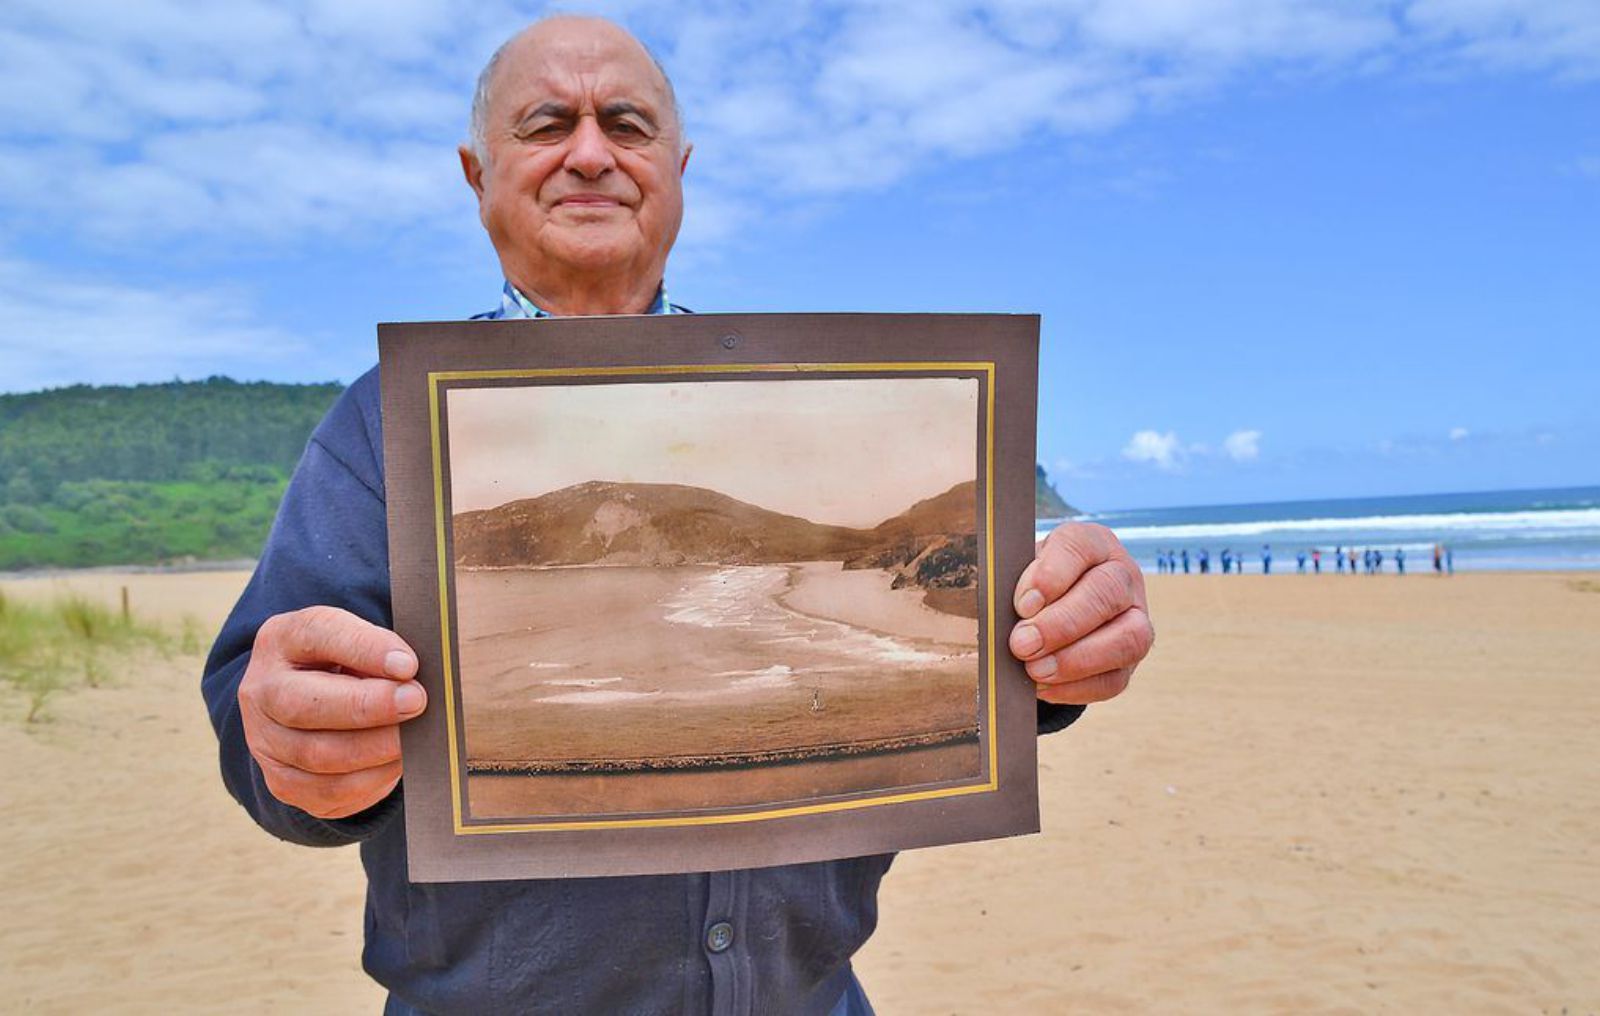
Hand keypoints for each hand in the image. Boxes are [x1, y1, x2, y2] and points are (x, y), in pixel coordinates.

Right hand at [237, 606, 426, 818]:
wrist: (314, 699)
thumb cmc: (346, 662)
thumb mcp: (358, 638)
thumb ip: (379, 647)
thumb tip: (408, 674)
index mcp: (281, 639)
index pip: (318, 636)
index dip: (365, 650)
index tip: (408, 664)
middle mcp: (261, 691)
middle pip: (303, 705)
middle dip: (368, 707)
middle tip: (416, 702)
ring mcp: (265, 742)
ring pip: (318, 756)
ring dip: (375, 748)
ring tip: (413, 737)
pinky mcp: (283, 783)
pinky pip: (329, 792)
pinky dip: (371, 780)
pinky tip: (397, 763)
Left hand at [1008, 523, 1152, 704]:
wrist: (1051, 611)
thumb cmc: (1032, 587)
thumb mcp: (1020, 572)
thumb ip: (1015, 585)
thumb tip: (1016, 614)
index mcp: (1093, 544)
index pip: (1080, 547)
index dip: (1051, 576)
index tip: (1023, 604)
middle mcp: (1123, 576)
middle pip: (1108, 592)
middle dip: (1062, 624)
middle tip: (1022, 644)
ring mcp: (1136, 619)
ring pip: (1128, 638)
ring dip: (1077, 659)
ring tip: (1035, 671)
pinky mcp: (1130, 661)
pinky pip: (1115, 679)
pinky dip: (1077, 687)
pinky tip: (1044, 687)